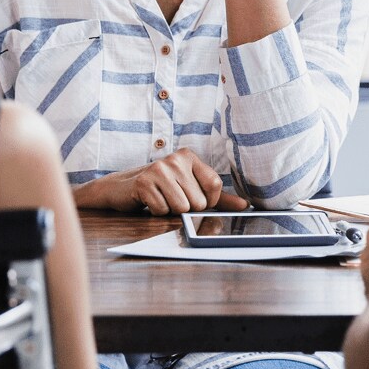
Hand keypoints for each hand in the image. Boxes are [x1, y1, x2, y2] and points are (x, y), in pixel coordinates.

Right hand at [101, 147, 249, 214]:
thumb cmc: (162, 188)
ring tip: (161, 199)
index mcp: (189, 156)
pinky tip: (149, 201)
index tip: (194, 198)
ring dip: (170, 211)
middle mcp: (176, 158)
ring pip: (181, 208)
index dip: (207, 200)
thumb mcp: (191, 187)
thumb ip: (219, 197)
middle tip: (171, 197)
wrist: (122, 187)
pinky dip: (156, 212)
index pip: (214, 184)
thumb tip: (246, 205)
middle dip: (186, 208)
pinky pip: (161, 210)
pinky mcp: (144, 182)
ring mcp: (159, 168)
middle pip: (198, 201)